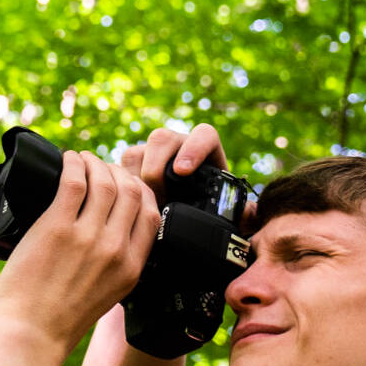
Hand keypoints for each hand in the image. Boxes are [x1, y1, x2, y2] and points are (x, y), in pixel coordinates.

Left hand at [0, 152, 160, 354]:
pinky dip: (73, 165)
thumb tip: (107, 237)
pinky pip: (73, 182)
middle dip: (118, 172)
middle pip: (131, 192)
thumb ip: (113, 268)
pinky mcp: (56, 228)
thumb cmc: (57, 321)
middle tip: (99, 168)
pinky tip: (67, 160)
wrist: (28, 336)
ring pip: (105, 182)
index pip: (151, 215)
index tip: (124, 184)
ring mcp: (87, 238)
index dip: (140, 192)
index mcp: (131, 269)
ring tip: (81, 160)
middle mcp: (115, 250)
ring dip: (94, 164)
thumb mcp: (103, 296)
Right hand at [119, 123, 255, 221]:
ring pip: (135, 152)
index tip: (183, 171)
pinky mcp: (127, 171)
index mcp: (206, 154)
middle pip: (163, 138)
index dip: (193, 147)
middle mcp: (177, 150)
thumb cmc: (207, 221)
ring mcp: (149, 158)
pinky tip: (122, 206)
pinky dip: (117, 185)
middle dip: (157, 165)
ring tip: (140, 205)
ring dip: (134, 178)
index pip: (204, 135)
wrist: (178, 230)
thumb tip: (250, 213)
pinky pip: (115, 168)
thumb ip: (243, 217)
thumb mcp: (227, 220)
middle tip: (157, 195)